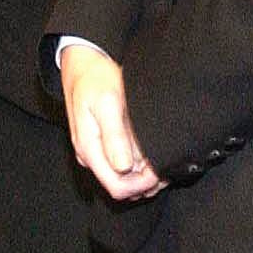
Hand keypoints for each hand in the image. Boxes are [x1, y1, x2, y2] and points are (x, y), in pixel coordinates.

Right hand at [60, 43, 163, 200]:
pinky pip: (124, 167)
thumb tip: (123, 167)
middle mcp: (90, 156)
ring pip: (125, 180)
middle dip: (148, 181)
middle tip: (168, 163)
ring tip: (164, 156)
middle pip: (123, 188)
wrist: (84, 64)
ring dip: (147, 175)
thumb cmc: (96, 79)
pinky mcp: (103, 146)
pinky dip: (142, 165)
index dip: (143, 185)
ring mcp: (96, 152)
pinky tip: (154, 151)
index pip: (117, 188)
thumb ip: (114, 135)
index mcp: (88, 149)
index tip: (162, 170)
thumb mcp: (107, 102)